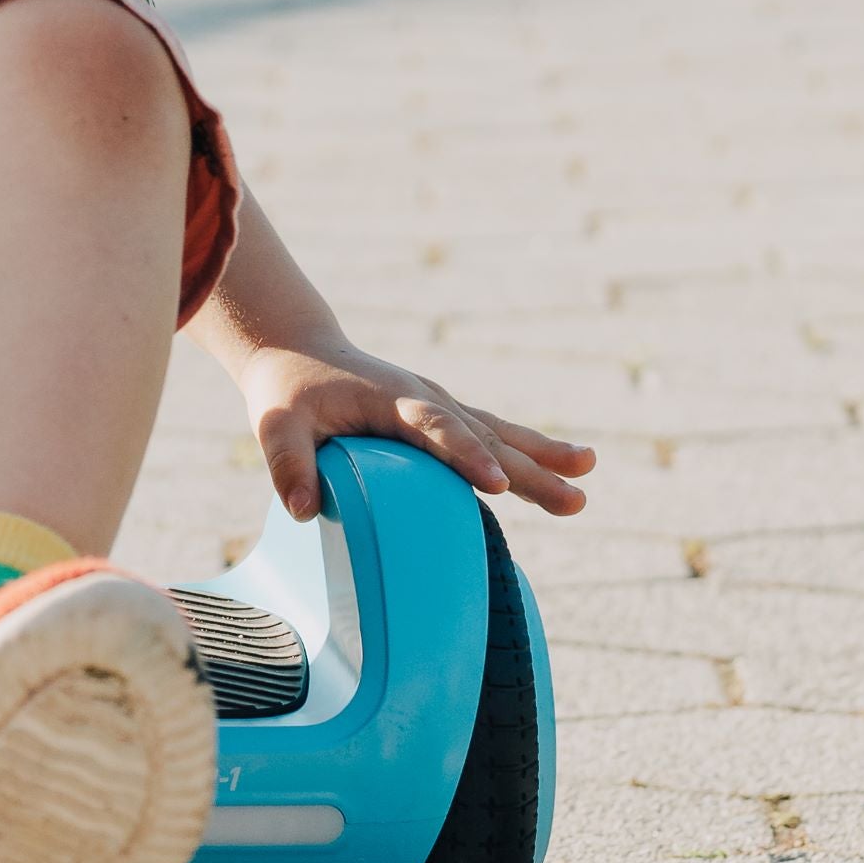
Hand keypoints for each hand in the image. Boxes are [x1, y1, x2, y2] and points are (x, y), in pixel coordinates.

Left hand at [234, 340, 592, 525]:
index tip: (497, 484)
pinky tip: (568, 469)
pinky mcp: (444, 417)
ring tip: (587, 479)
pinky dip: (529, 451)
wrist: (298, 350)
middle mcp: (425, 399)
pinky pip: (492, 434)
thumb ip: (288, 464)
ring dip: (543, 458)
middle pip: (483, 436)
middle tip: (574, 500)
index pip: (434, 428)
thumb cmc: (287, 392)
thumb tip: (301, 511)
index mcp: (390, 398)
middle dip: (529, 469)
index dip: (465, 455)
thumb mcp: (276, 424)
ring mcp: (439, 406)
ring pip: (498, 433)